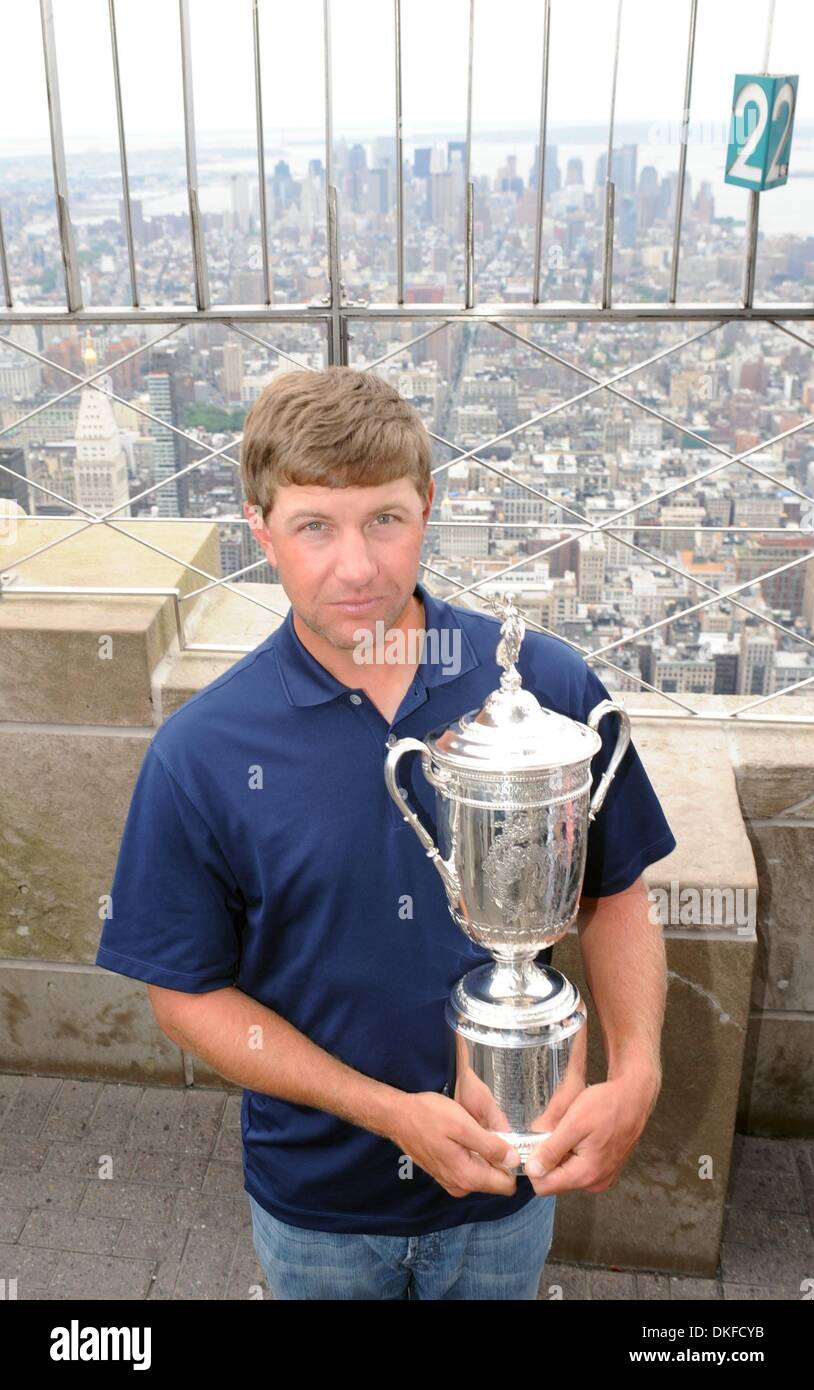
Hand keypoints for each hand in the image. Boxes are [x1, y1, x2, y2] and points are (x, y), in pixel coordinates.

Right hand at [391, 1091, 520, 1198]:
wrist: (397, 1116)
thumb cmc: (428, 1116)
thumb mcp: (464, 1125)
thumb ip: (491, 1146)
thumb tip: (514, 1160)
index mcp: (467, 1177)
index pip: (507, 1185)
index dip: (513, 1164)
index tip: (509, 1142)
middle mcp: (460, 1185)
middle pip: (495, 1178)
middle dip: (499, 1157)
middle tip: (488, 1130)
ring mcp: (451, 1180)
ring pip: (483, 1171)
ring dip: (485, 1153)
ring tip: (472, 1130)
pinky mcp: (445, 1173)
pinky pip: (470, 1167)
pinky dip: (472, 1153)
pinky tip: (462, 1134)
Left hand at [523, 1070, 660, 1196]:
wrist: (634, 1096)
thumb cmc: (606, 1105)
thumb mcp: (573, 1123)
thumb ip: (551, 1150)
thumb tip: (532, 1170)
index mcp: (586, 1175)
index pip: (543, 1186)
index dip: (534, 1165)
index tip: (536, 1143)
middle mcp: (595, 1182)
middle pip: (555, 1179)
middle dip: (550, 1156)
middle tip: (557, 1130)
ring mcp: (603, 1177)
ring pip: (567, 1171)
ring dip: (562, 1152)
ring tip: (572, 1129)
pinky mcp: (606, 1169)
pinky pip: (580, 1165)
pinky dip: (575, 1151)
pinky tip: (582, 1133)